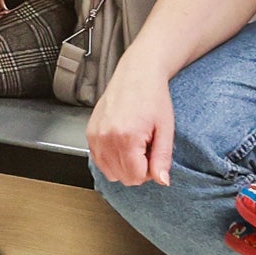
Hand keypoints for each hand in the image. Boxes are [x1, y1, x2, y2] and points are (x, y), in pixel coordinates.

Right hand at [88, 62, 176, 187]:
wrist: (137, 73)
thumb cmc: (153, 96)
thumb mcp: (166, 128)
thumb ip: (162, 158)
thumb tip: (162, 181)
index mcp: (126, 138)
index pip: (135, 177)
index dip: (149, 172)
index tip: (154, 154)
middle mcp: (106, 138)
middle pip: (122, 177)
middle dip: (137, 169)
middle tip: (145, 148)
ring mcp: (95, 136)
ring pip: (109, 172)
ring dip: (123, 165)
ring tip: (134, 144)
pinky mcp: (90, 132)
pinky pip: (99, 160)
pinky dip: (111, 158)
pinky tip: (122, 142)